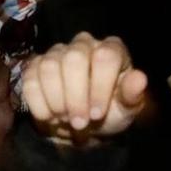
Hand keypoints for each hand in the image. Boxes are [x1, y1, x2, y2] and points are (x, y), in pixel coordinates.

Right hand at [19, 33, 147, 143]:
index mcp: (111, 50)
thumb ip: (132, 95)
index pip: (105, 57)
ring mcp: (58, 53)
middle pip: (74, 59)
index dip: (99, 87)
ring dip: (56, 100)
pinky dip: (38, 102)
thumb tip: (139, 78)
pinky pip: (30, 78)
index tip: (97, 114)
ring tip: (64, 120)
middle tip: (79, 123)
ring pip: (49, 67)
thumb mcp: (125, 110)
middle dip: (75, 96)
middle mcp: (84, 44)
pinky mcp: (36, 65)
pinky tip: (48, 117)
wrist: (82, 126)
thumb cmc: (109, 113)